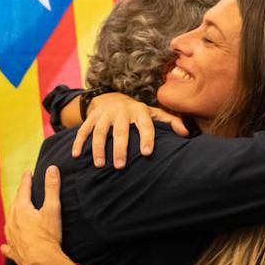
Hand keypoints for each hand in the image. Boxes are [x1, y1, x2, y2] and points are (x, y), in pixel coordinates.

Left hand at [1, 167, 71, 264]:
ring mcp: (11, 237)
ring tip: (15, 212)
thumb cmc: (48, 236)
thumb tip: (52, 168)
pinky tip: (5, 244)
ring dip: (12, 215)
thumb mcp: (53, 209)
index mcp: (22, 210)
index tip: (28, 172)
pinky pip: (7, 245)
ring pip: (9, 221)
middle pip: (15, 204)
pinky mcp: (13, 251)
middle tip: (23, 189)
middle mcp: (13, 221)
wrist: (42, 263)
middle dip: (19, 195)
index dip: (26, 180)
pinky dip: (7, 242)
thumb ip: (52, 188)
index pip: (23, 189)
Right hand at [71, 91, 188, 168]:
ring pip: (99, 131)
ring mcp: (105, 114)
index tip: (146, 153)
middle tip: (120, 166)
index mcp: (139, 111)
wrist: (112, 98)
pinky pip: (83, 130)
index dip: (146, 138)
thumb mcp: (154, 114)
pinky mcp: (92, 118)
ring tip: (99, 165)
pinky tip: (76, 156)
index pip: (145, 125)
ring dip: (98, 148)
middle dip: (119, 148)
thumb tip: (187, 133)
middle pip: (120, 131)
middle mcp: (121, 112)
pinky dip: (78, 142)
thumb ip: (170, 122)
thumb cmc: (137, 112)